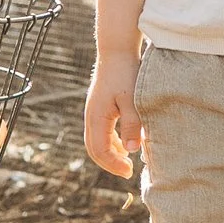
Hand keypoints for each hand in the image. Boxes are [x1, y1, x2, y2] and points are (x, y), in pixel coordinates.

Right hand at [85, 51, 143, 180]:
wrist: (117, 50)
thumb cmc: (125, 73)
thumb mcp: (132, 100)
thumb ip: (131, 125)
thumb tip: (131, 151)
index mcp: (96, 117)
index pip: (100, 150)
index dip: (113, 164)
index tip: (129, 172)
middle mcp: (91, 116)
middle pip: (94, 149)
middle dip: (109, 163)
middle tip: (128, 172)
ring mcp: (93, 112)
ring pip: (96, 141)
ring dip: (110, 153)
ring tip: (127, 161)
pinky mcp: (99, 107)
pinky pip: (101, 132)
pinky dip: (111, 142)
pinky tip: (125, 144)